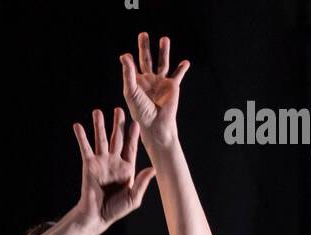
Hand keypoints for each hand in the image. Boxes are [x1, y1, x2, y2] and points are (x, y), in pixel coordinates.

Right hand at [71, 107, 155, 232]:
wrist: (97, 216)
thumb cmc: (116, 210)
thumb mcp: (133, 198)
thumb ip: (142, 183)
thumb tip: (153, 169)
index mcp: (126, 168)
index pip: (131, 147)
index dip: (133, 135)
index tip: (136, 123)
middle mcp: (114, 162)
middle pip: (116, 138)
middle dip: (118, 124)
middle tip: (119, 110)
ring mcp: (101, 162)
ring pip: (100, 139)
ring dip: (99, 125)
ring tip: (97, 112)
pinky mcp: (89, 165)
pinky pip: (85, 148)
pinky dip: (81, 137)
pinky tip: (77, 126)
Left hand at [119, 32, 189, 150]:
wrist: (156, 123)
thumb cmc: (141, 111)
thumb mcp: (131, 91)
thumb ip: (128, 73)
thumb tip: (124, 55)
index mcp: (137, 82)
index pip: (132, 67)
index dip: (129, 61)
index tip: (126, 56)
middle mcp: (149, 80)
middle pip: (147, 59)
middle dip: (145, 47)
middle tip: (143, 34)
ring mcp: (161, 82)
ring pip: (163, 62)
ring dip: (164, 51)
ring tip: (164, 39)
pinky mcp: (172, 85)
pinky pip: (178, 74)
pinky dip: (182, 68)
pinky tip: (186, 62)